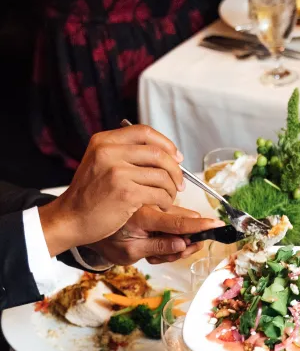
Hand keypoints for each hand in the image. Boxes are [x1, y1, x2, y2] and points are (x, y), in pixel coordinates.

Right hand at [39, 126, 185, 255]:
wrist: (70, 218)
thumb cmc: (88, 195)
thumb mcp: (98, 163)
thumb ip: (122, 152)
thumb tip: (161, 151)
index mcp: (104, 141)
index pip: (144, 132)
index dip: (166, 144)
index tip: (176, 157)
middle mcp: (109, 152)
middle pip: (158, 152)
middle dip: (175, 169)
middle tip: (179, 182)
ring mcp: (117, 172)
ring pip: (161, 174)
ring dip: (172, 188)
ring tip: (169, 197)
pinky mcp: (126, 193)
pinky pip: (159, 193)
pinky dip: (166, 200)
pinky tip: (162, 206)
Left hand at [93, 205, 223, 264]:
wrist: (87, 223)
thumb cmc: (107, 240)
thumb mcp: (130, 253)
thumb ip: (158, 248)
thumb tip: (183, 245)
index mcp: (142, 217)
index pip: (176, 222)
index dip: (198, 226)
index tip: (216, 225)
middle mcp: (148, 205)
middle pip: (182, 223)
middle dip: (184, 243)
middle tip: (174, 254)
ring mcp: (151, 203)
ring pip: (178, 222)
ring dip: (174, 241)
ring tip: (155, 251)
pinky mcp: (152, 203)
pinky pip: (171, 218)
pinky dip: (169, 232)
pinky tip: (155, 241)